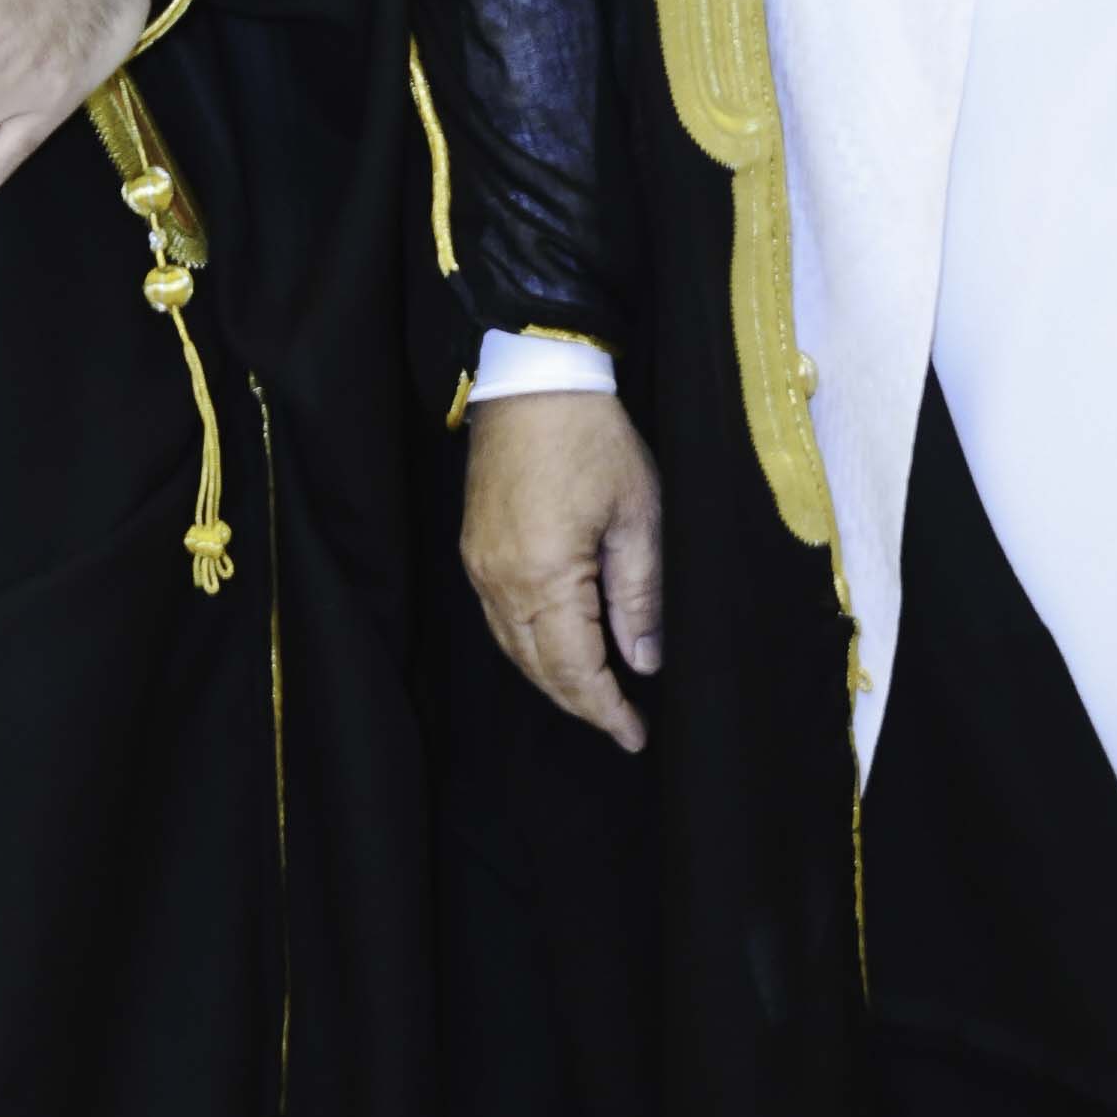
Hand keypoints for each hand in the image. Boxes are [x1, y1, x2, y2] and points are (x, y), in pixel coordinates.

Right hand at [461, 388, 664, 756]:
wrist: (532, 381)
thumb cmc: (591, 438)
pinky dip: (529, 650)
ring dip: (554, 682)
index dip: (605, 709)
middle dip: (581, 705)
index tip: (634, 735)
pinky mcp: (474, 551)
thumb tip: (643, 660)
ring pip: (514, 650)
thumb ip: (639, 595)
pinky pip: (499, 622)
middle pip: (539, 669)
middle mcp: (501, 581)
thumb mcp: (637, 515)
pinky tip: (557, 653)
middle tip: (622, 726)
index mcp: (544, 575)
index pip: (574, 669)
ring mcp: (480, 567)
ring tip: (596, 699)